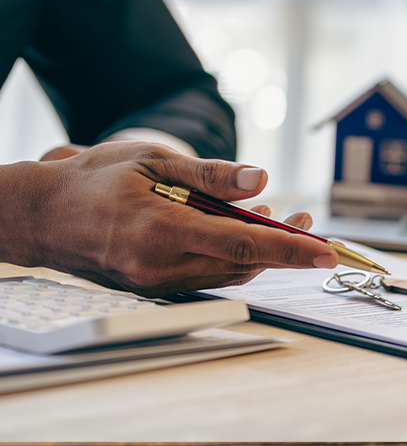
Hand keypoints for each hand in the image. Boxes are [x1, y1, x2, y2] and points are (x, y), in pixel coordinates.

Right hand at [4, 141, 337, 296]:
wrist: (42, 216)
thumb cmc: (94, 180)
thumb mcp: (152, 160)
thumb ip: (210, 174)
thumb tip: (259, 181)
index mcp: (162, 231)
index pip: (243, 245)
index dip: (290, 248)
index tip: (324, 251)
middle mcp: (161, 266)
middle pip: (242, 263)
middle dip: (283, 245)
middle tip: (308, 221)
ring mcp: (157, 282)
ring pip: (228, 272)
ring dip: (260, 250)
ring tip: (279, 218)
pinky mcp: (155, 285)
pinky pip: (207, 274)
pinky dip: (232, 255)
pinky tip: (242, 229)